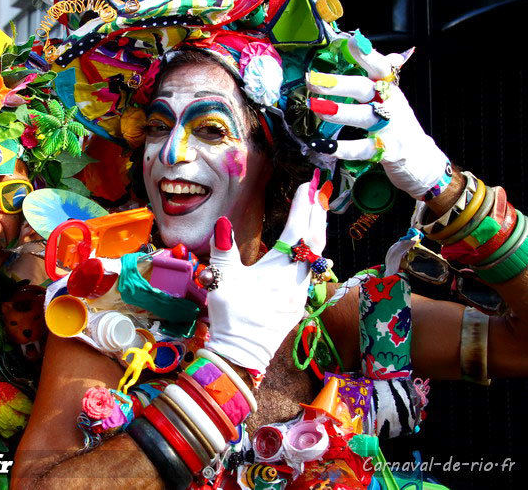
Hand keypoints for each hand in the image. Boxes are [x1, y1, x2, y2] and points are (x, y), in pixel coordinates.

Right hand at [205, 178, 327, 371]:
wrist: (241, 354)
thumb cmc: (231, 316)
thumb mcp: (222, 281)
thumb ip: (223, 250)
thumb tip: (223, 223)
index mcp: (280, 269)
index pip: (296, 230)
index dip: (301, 206)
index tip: (303, 186)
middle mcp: (297, 279)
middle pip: (314, 240)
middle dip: (316, 213)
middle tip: (317, 190)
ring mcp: (300, 293)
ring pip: (316, 255)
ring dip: (317, 231)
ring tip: (318, 211)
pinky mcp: (298, 303)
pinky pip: (312, 269)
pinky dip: (313, 250)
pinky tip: (309, 248)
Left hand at [306, 36, 449, 200]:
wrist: (421, 158)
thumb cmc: (398, 122)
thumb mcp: (392, 96)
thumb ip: (379, 73)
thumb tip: (366, 44)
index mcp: (389, 88)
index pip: (380, 66)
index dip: (367, 54)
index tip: (351, 42)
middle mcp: (391, 104)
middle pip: (365, 89)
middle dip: (339, 84)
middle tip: (313, 80)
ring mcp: (390, 128)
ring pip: (364, 117)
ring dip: (339, 112)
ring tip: (315, 107)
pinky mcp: (386, 152)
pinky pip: (362, 149)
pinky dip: (342, 148)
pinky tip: (323, 146)